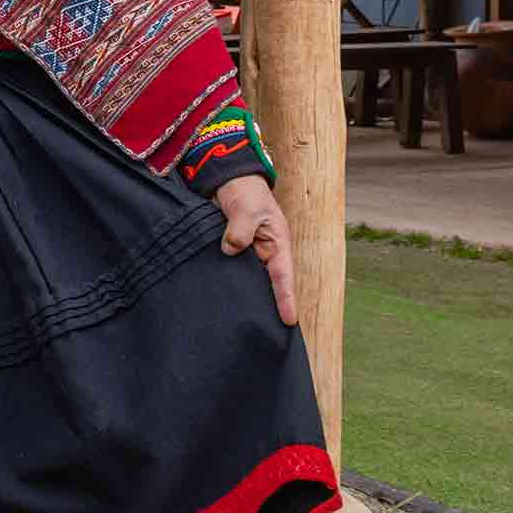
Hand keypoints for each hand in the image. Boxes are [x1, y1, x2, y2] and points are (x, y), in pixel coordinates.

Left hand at [214, 176, 299, 325]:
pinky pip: (233, 271)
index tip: (290, 320)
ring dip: (247, 296)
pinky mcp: (231, 252)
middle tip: (267, 332)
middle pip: (268, 285)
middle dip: (268, 306)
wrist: (228, 179)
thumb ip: (240, 229)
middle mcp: (264, 253)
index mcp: (277, 244)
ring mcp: (248, 254)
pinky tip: (222, 299)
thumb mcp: (246, 208)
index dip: (286, 298)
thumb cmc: (245, 191)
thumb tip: (231, 249)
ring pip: (249, 280)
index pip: (283, 276)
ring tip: (244, 323)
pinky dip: (230, 283)